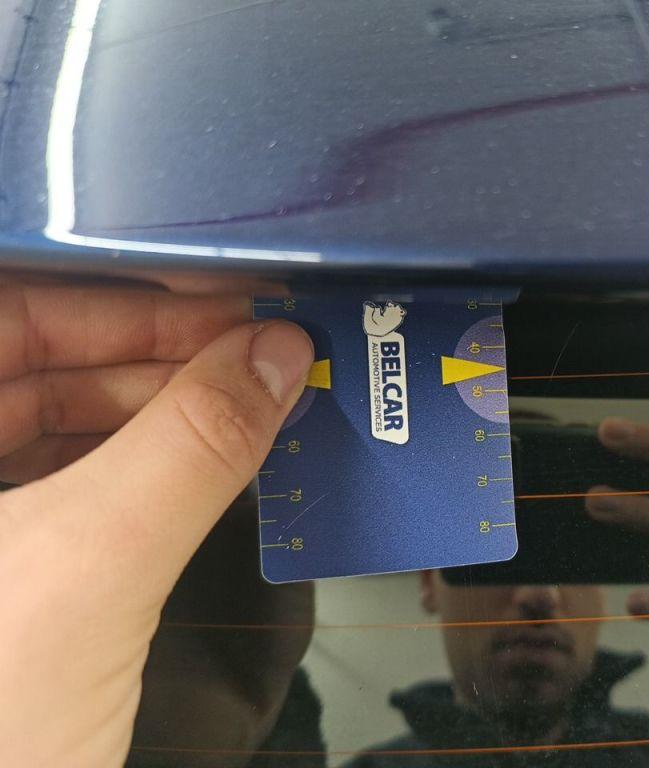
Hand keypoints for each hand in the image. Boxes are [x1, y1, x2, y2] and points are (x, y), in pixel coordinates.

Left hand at [0, 279, 312, 766]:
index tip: (226, 302)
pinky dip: (152, 472)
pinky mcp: (4, 577)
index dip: (120, 297)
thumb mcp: (88, 570)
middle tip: (261, 357)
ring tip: (256, 407)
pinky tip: (214, 466)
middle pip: (40, 366)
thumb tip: (273, 356)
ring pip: (65, 429)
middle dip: (160, 359)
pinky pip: (80, 490)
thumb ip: (188, 448)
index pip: (10, 311)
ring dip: (167, 415)